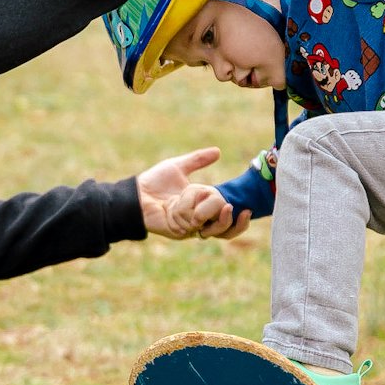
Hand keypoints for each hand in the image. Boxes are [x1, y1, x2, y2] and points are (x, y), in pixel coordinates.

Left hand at [137, 147, 252, 239]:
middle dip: (226, 218)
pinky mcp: (179, 232)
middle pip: (225, 229)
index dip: (241, 220)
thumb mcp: (179, 167)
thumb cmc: (154, 181)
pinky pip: (193, 225)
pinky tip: (176, 205)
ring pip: (212, 229)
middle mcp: (200, 219)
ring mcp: (190, 228)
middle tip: (227, 207)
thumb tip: (218, 151)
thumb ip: (198, 160)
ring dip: (206, 213)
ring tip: (197, 205)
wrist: (136, 194)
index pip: (229, 218)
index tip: (248, 209)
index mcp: (204, 206)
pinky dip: (188, 212)